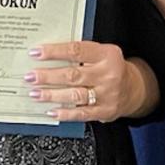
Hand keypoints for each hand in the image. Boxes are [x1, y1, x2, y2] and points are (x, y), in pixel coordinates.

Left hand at [25, 39, 148, 122]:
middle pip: (73, 74)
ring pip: (75, 95)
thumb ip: (81, 53)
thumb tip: (47, 54)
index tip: (36, 53)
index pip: (76, 51)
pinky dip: (65, 113)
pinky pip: (82, 113)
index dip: (54, 52)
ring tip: (35, 93)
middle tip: (31, 76)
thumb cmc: (111, 68)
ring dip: (52, 95)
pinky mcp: (105, 111)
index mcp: (107, 54)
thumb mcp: (102, 54)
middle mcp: (108, 74)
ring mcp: (107, 94)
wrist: (134, 89)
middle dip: (48, 76)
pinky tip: (52, 111)